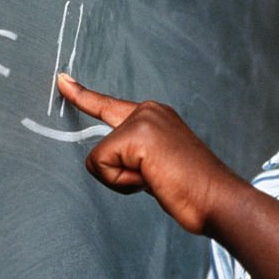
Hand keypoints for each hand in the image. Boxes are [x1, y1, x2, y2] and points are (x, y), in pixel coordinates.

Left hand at [56, 73, 246, 234]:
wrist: (216, 198)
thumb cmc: (193, 189)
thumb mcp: (158, 166)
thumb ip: (136, 157)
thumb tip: (114, 164)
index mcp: (155, 116)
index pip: (109, 106)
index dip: (82, 95)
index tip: (62, 80)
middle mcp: (149, 111)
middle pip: (102, 146)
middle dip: (118, 172)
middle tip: (154, 178)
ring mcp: (143, 120)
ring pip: (101, 158)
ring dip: (123, 180)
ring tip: (158, 180)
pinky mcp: (136, 134)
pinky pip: (103, 165)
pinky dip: (122, 182)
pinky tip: (152, 180)